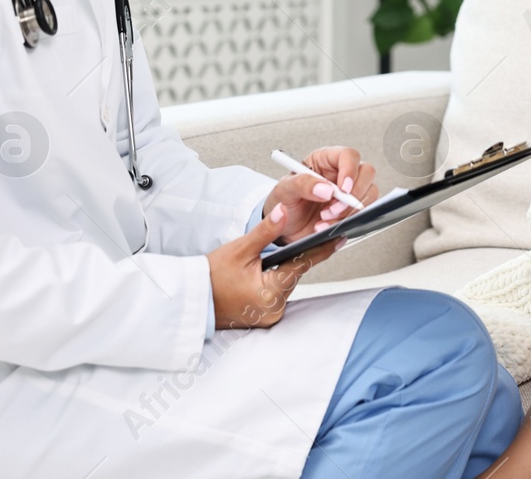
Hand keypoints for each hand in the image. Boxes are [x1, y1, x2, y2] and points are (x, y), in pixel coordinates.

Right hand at [206, 205, 341, 328]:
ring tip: (263, 262)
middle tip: (280, 248)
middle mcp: (273, 308)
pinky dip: (272, 283)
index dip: (322, 249)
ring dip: (280, 271)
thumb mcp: (240, 249)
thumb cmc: (211, 276)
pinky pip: (276, 295)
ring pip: (285, 284)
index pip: (303, 264)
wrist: (191, 299)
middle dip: (291, 259)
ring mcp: (268, 316)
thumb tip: (284, 212)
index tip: (339, 238)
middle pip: (294, 275)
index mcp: (270, 292)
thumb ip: (266, 231)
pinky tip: (262, 275)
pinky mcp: (263, 318)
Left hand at [264, 146, 378, 244]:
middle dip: (353, 194)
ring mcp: (349, 192)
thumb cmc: (282, 202)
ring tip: (325, 219)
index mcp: (325, 160)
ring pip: (368, 193)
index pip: (348, 155)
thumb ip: (302, 184)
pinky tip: (328, 226)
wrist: (282, 229)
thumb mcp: (284, 190)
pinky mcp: (351, 210)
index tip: (342, 189)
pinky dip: (347, 222)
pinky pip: (362, 212)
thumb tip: (326, 189)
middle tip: (334, 208)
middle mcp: (340, 173)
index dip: (350, 170)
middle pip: (366, 172)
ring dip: (349, 210)